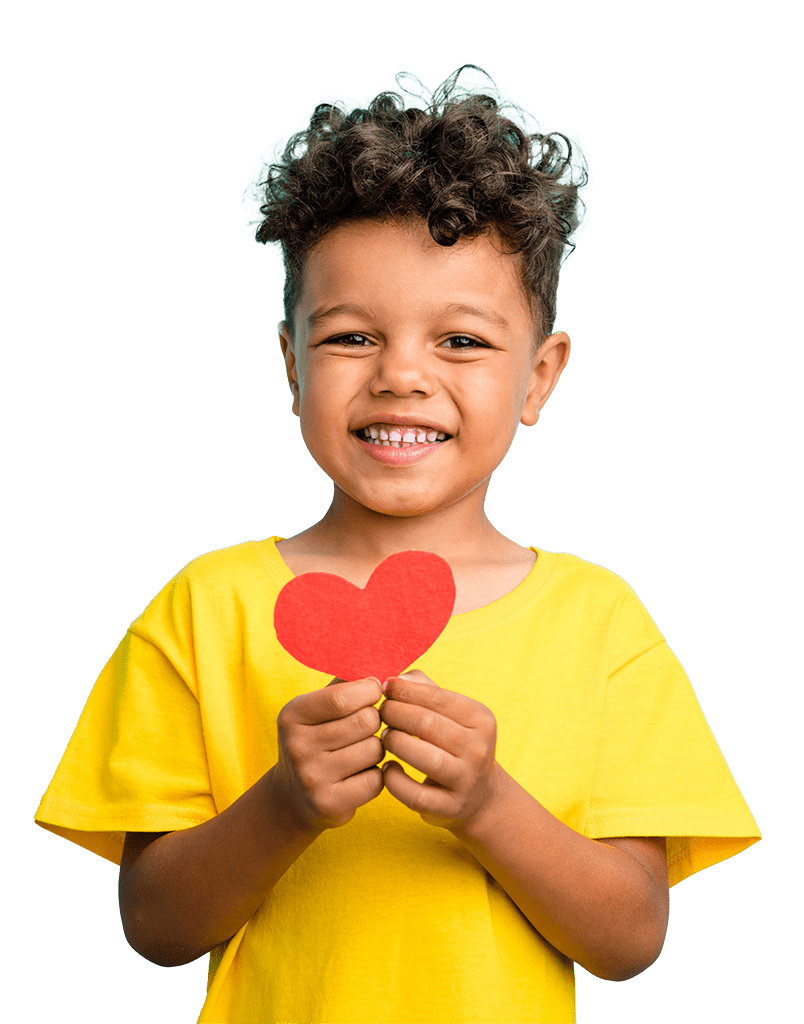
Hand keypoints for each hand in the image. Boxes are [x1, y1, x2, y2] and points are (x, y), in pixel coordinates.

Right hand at [272, 676, 384, 831]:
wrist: (292, 797)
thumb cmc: (316, 738)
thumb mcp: (316, 707)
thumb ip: (344, 684)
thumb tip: (379, 661)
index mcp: (293, 715)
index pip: (344, 696)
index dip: (370, 691)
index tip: (374, 692)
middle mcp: (297, 746)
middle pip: (366, 722)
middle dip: (375, 721)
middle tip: (367, 726)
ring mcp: (312, 778)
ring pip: (375, 750)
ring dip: (377, 749)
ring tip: (362, 750)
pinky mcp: (329, 805)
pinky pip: (376, 780)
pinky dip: (376, 775)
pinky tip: (360, 774)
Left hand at [379, 670, 499, 832]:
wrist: (479, 796)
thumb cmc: (455, 743)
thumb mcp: (451, 712)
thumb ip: (424, 689)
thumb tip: (396, 680)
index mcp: (481, 719)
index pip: (438, 697)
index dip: (406, 691)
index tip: (385, 689)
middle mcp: (479, 750)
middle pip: (427, 724)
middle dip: (396, 714)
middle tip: (380, 713)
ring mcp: (466, 781)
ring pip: (424, 758)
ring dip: (395, 743)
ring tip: (384, 738)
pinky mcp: (449, 808)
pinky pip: (414, 794)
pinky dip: (394, 780)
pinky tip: (387, 768)